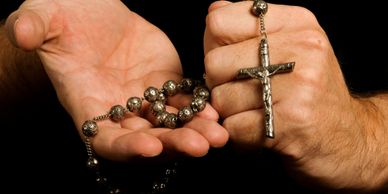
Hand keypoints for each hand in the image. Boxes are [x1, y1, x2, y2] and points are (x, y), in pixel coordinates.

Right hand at [5, 0, 227, 160]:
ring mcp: (143, 98)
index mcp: (86, 103)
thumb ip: (31, 26)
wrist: (91, 11)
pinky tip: (217, 111)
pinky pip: (184, 101)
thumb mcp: (41, 17)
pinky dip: (200, 107)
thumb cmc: (61, 18)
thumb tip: (20, 32)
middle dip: (173, 145)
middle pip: (146, 139)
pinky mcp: (163, 82)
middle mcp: (117, 109)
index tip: (150, 146)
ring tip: (218, 134)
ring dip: (194, 132)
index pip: (105, 139)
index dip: (126, 148)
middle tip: (201, 145)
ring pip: (170, 125)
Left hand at [204, 1, 385, 190]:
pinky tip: (263, 130)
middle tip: (246, 94)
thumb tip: (214, 10)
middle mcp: (301, 47)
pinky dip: (240, 135)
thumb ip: (249, 29)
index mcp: (296, 22)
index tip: (232, 62)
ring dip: (231, 113)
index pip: (219, 22)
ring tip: (258, 112)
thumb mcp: (289, 47)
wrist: (348, 137)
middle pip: (214, 62)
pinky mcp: (292, 121)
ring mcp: (299, 85)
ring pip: (220, 98)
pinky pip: (233, 127)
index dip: (214, 47)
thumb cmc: (310, 92)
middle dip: (220, 85)